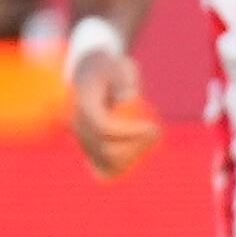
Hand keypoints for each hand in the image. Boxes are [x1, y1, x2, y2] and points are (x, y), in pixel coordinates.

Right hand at [69, 47, 159, 178]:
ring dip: (134, 157)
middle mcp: (78, 126)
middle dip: (138, 145)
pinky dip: (122, 168)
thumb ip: (124, 80)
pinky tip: (138, 152)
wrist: (90, 74)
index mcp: (84, 106)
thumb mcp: (120, 66)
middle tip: (156, 131)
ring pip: (106, 164)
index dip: (132, 132)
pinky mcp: (89, 147)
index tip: (154, 127)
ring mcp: (81, 139)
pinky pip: (102, 170)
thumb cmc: (110, 69)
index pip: (105, 129)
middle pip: (106, 150)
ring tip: (150, 139)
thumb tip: (129, 98)